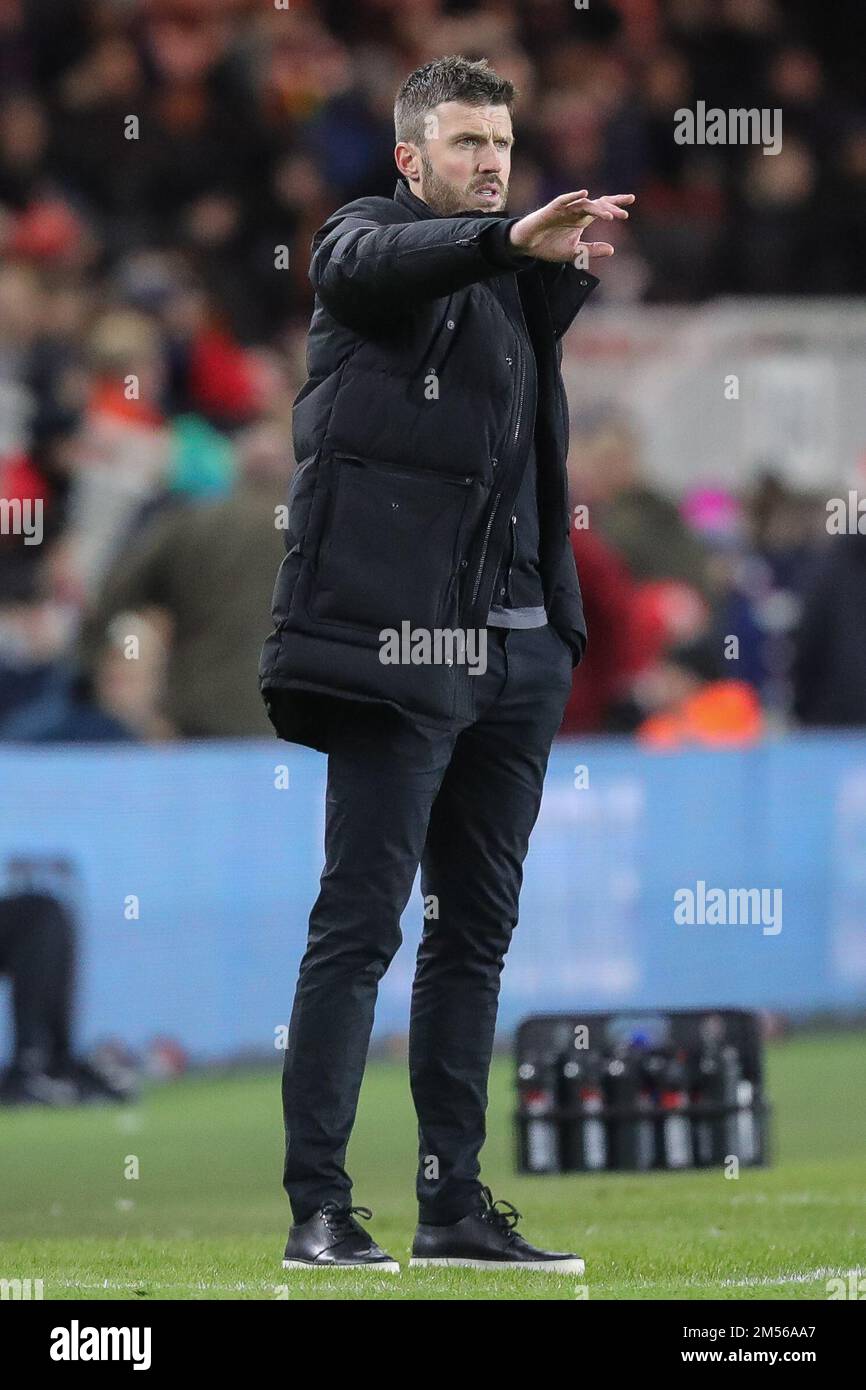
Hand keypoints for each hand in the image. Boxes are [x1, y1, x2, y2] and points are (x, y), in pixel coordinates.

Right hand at [509, 191, 634, 264]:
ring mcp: (565, 208)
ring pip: (584, 204)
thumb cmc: (549, 246)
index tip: (631, 201)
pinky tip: (584, 194)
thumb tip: (612, 249)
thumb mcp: (574, 253)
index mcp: (582, 219)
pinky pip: (564, 201)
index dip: (616, 204)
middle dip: (611, 208)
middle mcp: (576, 211)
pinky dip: (574, 197)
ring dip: (597, 209)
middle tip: (623, 215)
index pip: (602, 207)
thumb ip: (592, 250)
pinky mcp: (552, 209)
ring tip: (608, 217)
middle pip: (597, 204)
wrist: (528, 245)